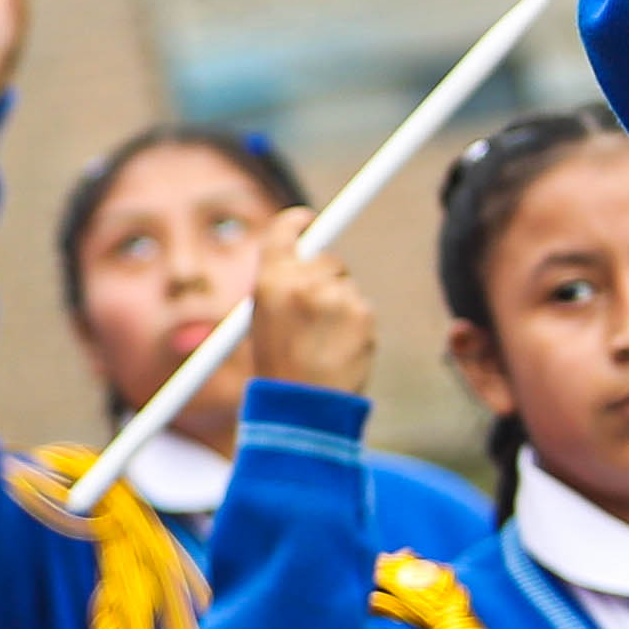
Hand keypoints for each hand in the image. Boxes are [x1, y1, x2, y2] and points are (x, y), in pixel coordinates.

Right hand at [249, 210, 373, 397]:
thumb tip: (307, 258)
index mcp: (269, 281)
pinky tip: (339, 347)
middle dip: (324, 276)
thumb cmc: (278, 366)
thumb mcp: (265, 319)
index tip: (307, 221)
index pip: (285, 230)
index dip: (298, 223)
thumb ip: (283, 284)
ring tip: (323, 339)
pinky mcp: (363, 312)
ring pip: (345, 284)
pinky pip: (361, 306)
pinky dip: (354, 323)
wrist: (303, 406)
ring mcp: (336, 296)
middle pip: (325, 257)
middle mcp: (302, 281)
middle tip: (315, 307)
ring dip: (339, 303)